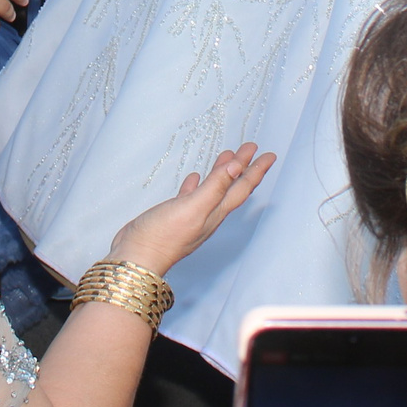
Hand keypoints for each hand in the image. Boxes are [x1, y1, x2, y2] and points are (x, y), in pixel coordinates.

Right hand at [109, 144, 277, 275]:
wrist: (137, 258)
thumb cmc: (164, 237)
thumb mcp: (194, 208)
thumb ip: (215, 187)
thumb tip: (237, 167)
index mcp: (215, 212)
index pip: (242, 187)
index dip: (256, 170)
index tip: (269, 155)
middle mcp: (208, 214)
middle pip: (231, 187)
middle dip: (243, 167)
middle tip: (252, 148)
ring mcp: (191, 215)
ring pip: (213, 189)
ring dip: (222, 173)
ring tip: (228, 156)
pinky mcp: (174, 215)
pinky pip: (191, 196)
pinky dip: (197, 185)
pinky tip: (195, 178)